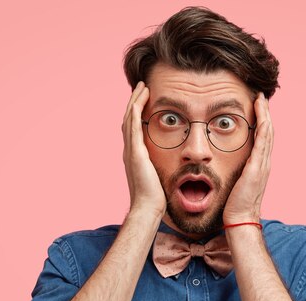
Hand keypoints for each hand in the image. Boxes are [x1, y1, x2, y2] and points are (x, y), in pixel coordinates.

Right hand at [121, 82, 165, 216]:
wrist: (148, 208)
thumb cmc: (156, 200)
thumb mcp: (160, 180)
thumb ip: (162, 170)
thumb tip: (175, 170)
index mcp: (135, 157)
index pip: (134, 129)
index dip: (138, 114)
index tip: (146, 101)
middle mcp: (130, 151)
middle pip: (129, 119)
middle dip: (135, 102)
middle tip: (142, 88)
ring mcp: (131, 150)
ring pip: (130, 117)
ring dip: (136, 100)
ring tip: (142, 87)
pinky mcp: (135, 151)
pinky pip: (134, 123)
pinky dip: (137, 107)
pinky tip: (142, 96)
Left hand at [223, 92, 272, 224]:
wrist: (239, 219)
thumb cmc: (233, 205)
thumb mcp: (235, 183)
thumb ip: (233, 172)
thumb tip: (223, 165)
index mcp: (258, 166)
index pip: (262, 138)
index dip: (260, 122)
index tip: (255, 108)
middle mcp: (264, 162)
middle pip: (267, 132)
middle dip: (264, 113)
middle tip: (261, 97)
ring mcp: (262, 164)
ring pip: (267, 133)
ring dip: (265, 115)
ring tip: (261, 99)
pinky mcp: (257, 166)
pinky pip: (263, 141)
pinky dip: (263, 125)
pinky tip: (261, 114)